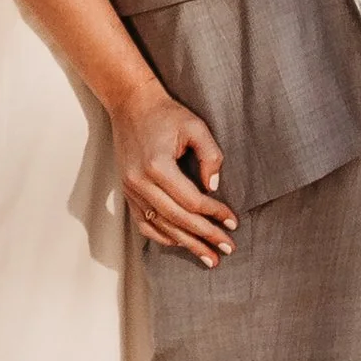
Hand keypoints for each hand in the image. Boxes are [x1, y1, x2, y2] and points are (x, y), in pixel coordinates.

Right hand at [112, 83, 236, 262]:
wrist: (131, 103)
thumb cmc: (165, 113)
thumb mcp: (195, 126)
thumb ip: (210, 156)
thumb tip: (214, 188)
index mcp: (158, 166)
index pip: (192, 200)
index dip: (215, 214)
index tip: (233, 223)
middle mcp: (140, 181)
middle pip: (177, 219)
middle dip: (205, 236)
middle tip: (227, 249)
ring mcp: (131, 189)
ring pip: (160, 226)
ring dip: (186, 244)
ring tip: (208, 257)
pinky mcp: (127, 191)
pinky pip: (143, 222)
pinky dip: (162, 237)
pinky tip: (180, 244)